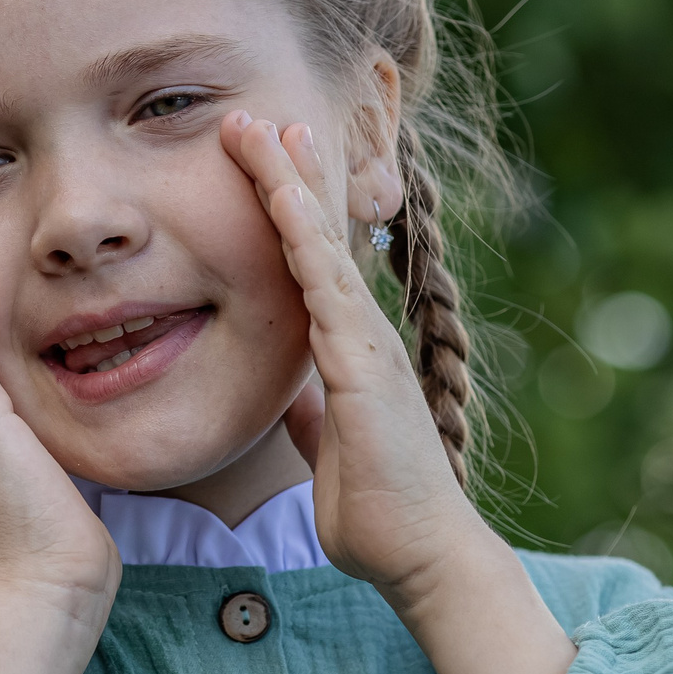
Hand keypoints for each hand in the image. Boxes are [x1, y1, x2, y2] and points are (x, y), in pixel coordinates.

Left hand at [223, 115, 575, 673]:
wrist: (419, 558)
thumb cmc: (375, 515)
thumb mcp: (324, 454)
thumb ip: (311, 420)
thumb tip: (290, 403)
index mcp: (347, 351)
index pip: (309, 263)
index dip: (285, 209)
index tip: (262, 160)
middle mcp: (360, 334)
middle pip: (318, 235)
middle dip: (285, 173)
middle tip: (253, 115)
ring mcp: (365, 344)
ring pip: (321, 245)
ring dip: (288, 183)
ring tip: (260, 126)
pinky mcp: (362, 365)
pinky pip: (324, 287)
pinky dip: (300, 236)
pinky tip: (279, 195)